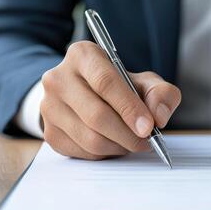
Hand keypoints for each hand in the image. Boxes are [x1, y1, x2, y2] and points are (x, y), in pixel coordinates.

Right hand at [40, 41, 180, 159]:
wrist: (88, 96)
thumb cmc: (120, 87)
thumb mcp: (145, 82)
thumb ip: (161, 94)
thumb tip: (159, 116)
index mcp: (83, 55)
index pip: (105, 83)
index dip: (129, 108)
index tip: (148, 127)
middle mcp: (59, 78)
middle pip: (97, 115)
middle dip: (128, 134)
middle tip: (147, 141)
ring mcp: (49, 107)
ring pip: (90, 139)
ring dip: (119, 146)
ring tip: (132, 140)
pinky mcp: (50, 133)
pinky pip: (84, 152)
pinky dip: (106, 154)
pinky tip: (114, 143)